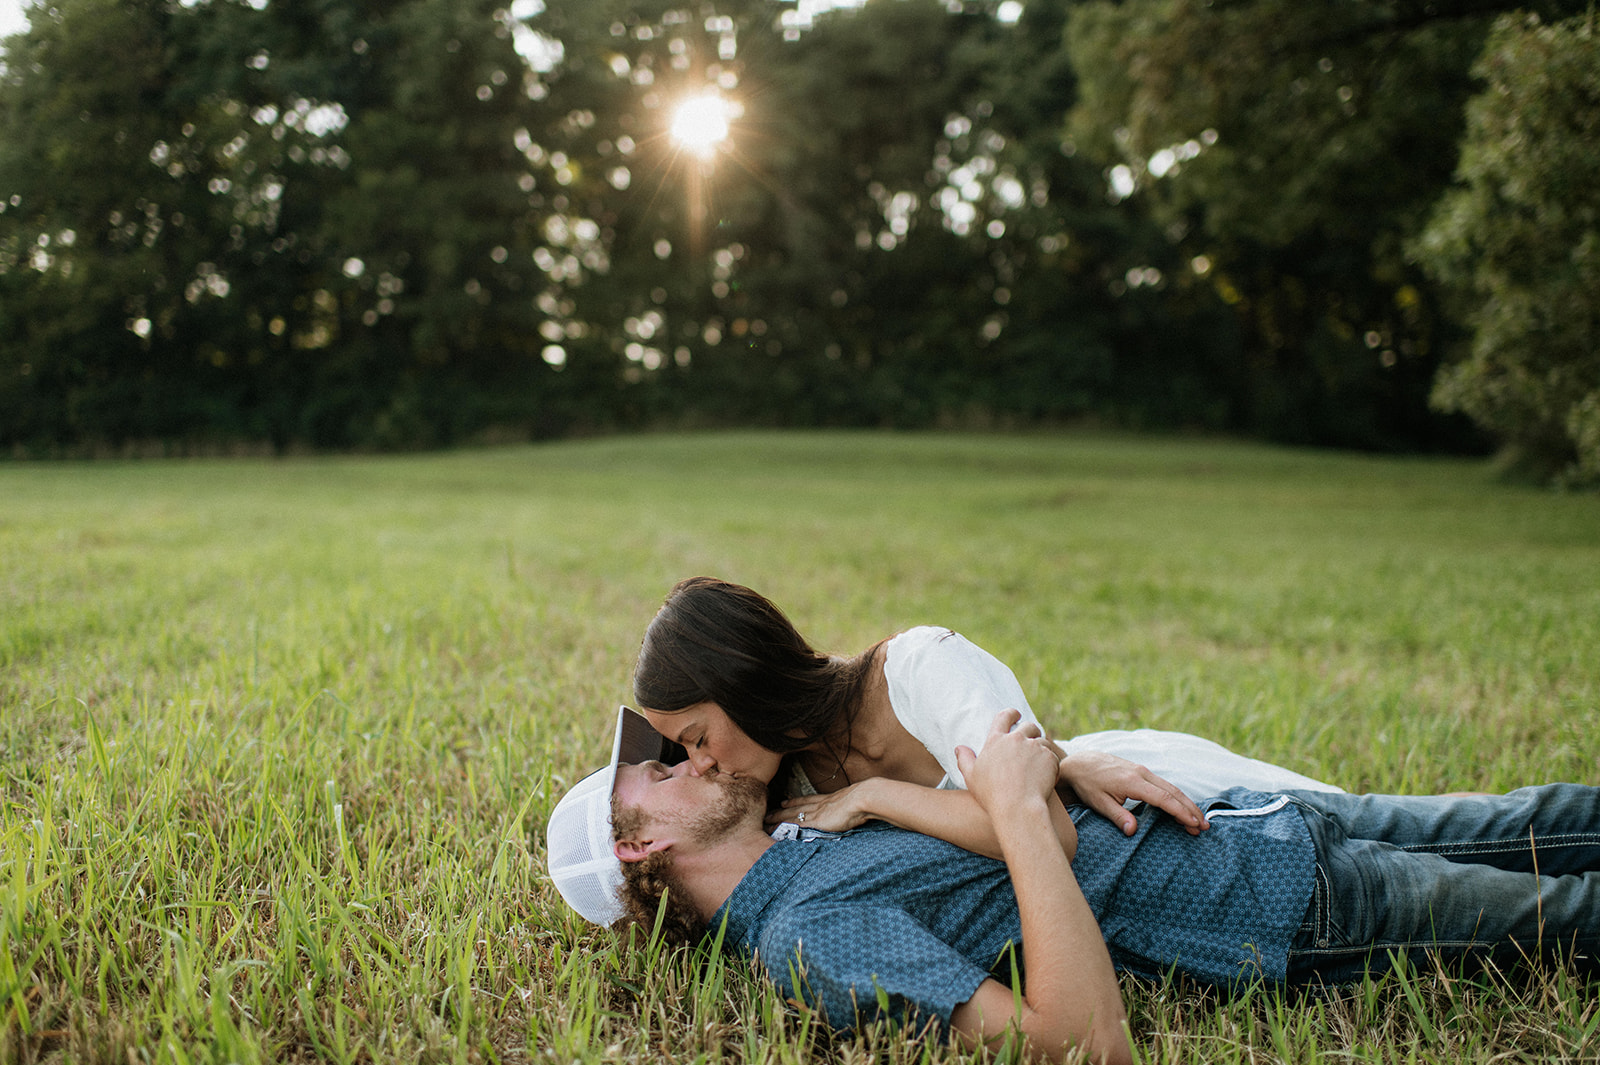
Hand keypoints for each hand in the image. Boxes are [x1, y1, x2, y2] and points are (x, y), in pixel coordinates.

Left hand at [767, 781, 876, 831]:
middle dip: (780, 810)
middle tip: (768, 812)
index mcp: (827, 799)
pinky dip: (786, 828)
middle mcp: (818, 805)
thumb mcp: (854, 803)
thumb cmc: (863, 801)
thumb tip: (853, 812)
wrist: (862, 799)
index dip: (794, 801)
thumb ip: (849, 808)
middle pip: (794, 807)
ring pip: (791, 815)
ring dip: (778, 818)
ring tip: (766, 821)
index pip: (806, 800)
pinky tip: (777, 832)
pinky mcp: (816, 822)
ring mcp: (816, 813)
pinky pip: (796, 825)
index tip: (784, 801)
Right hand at [955, 709, 1060, 818]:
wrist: (1017, 808)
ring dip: (1042, 749)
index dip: (1011, 714)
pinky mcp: (1049, 758)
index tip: (1016, 715)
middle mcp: (1016, 739)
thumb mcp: (971, 777)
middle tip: (1032, 741)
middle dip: (1032, 731)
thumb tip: (959, 748)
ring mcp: (1034, 747)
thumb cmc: (992, 795)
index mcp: (996, 740)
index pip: (1004, 716)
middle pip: (1029, 726)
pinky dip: (1051, 764)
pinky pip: (1053, 757)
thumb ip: (964, 759)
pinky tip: (1046, 778)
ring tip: (1039, 764)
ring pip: (1043, 742)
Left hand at [1057, 750, 1208, 835]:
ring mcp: (1143, 771)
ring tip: (1198, 821)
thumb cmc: (1088, 784)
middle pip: (1173, 792)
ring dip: (1186, 803)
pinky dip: (1176, 796)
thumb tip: (1133, 831)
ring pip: (1171, 787)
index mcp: (1133, 782)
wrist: (1080, 763)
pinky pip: (1164, 784)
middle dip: (1190, 809)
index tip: (1193, 823)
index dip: (1180, 811)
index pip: (1163, 798)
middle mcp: (1142, 773)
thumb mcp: (1099, 802)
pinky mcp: (1141, 772)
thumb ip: (1117, 816)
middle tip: (1204, 827)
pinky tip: (1182, 807)